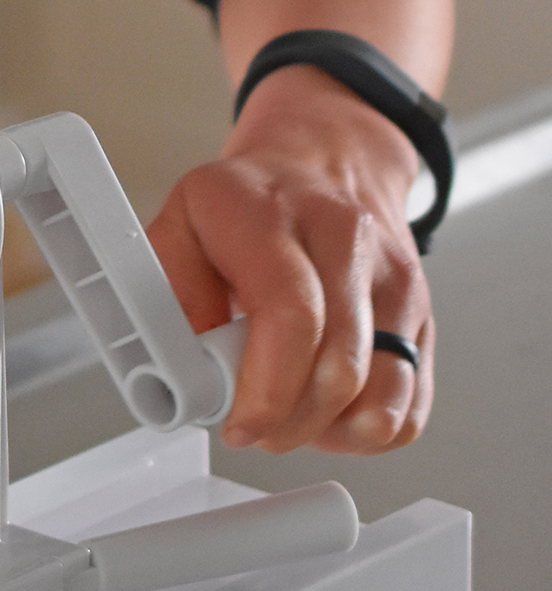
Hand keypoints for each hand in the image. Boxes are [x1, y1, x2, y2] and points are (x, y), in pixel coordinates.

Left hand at [147, 65, 430, 452]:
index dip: (266, 392)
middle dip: (290, 421)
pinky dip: (369, 428)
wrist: (323, 161)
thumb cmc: (246, 206)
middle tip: (256, 424)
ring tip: (292, 415)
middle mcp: (344, 237)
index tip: (241, 425)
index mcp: (269, 214)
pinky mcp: (421, 313)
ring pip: (383, 392)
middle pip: (339, 367)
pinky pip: (410, 403)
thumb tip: (182, 376)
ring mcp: (393, 276)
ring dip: (331, 429)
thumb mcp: (178, 228)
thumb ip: (169, 300)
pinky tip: (331, 411)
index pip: (291, 315)